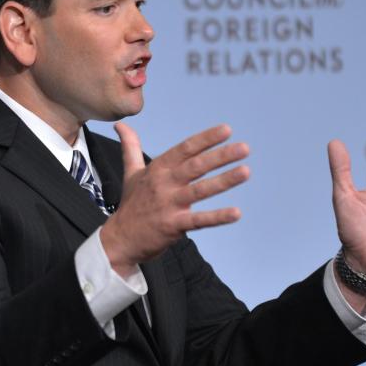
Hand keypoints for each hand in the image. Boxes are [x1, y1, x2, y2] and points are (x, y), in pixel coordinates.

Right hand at [100, 122, 249, 274]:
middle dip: (221, 156)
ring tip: (246, 171)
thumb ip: (130, 147)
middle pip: (196, 166)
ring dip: (224, 181)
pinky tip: (236, 213)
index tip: (227, 130)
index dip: (206, 139)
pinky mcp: (173, 226)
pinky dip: (218, 217)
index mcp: (158, 169)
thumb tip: (120, 125)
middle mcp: (164, 184)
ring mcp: (168, 205)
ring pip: (200, 190)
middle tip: (245, 148)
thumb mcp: (131, 173)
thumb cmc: (131, 204)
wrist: (120, 239)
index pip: (185, 149)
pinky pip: (199, 220)